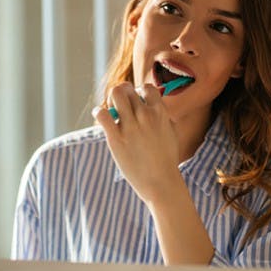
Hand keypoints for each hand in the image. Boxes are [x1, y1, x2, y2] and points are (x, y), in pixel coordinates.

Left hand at [92, 82, 182, 203]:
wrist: (161, 183)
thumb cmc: (167, 160)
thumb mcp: (172, 132)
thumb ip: (163, 116)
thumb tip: (154, 105)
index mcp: (160, 113)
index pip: (146, 87)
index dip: (139, 92)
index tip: (137, 103)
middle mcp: (145, 116)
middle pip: (127, 89)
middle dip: (123, 94)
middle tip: (121, 107)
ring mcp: (130, 127)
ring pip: (114, 95)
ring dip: (111, 100)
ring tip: (112, 111)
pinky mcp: (116, 138)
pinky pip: (102, 114)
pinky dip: (99, 112)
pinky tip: (101, 117)